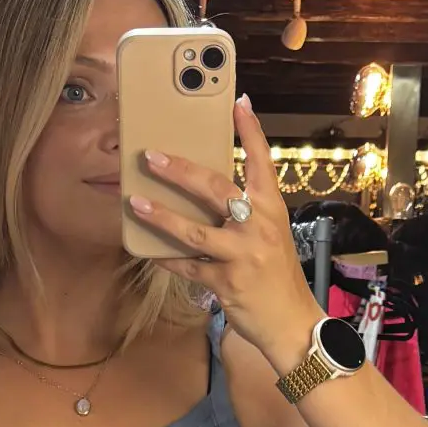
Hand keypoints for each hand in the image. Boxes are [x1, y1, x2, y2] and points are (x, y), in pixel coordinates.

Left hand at [128, 93, 319, 374]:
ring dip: (161, 216)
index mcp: (271, 209)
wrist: (292, 323)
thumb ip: (247, 211)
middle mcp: (258, 227)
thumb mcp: (270, 234)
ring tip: (135, 202)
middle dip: (180, 171)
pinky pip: (189, 268)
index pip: (262, 161)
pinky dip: (167, 259)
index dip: (250, 131)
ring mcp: (242, 255)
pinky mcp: (226, 283)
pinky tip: (148, 252)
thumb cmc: (277, 275)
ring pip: (194, 231)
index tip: (238, 102)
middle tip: (151, 156)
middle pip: (215, 189)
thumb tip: (205, 189)